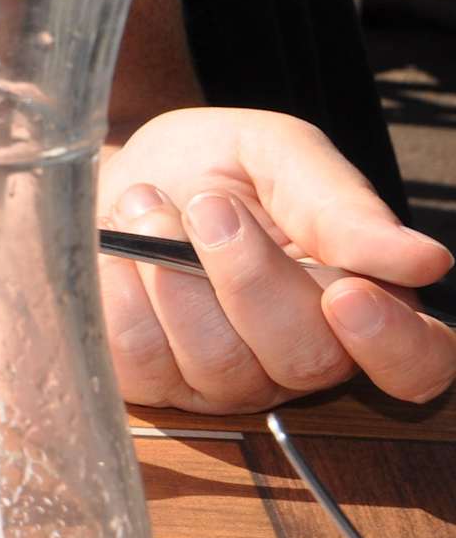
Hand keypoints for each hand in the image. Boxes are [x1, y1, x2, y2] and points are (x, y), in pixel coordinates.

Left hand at [98, 108, 454, 412]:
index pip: (419, 362)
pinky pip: (144, 360)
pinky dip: (123, 293)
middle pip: (308, 360)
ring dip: (174, 275)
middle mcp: (300, 355)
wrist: (115, 173)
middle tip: (207, 206)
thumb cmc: (209, 166)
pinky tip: (118, 252)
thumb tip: (422, 261)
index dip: (393, 344)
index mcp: (360, 299)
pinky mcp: (154, 383)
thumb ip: (342, 204)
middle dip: (248, 276)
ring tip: (148, 209)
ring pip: (221, 363)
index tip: (348, 294)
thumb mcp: (280, 153)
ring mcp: (225, 380)